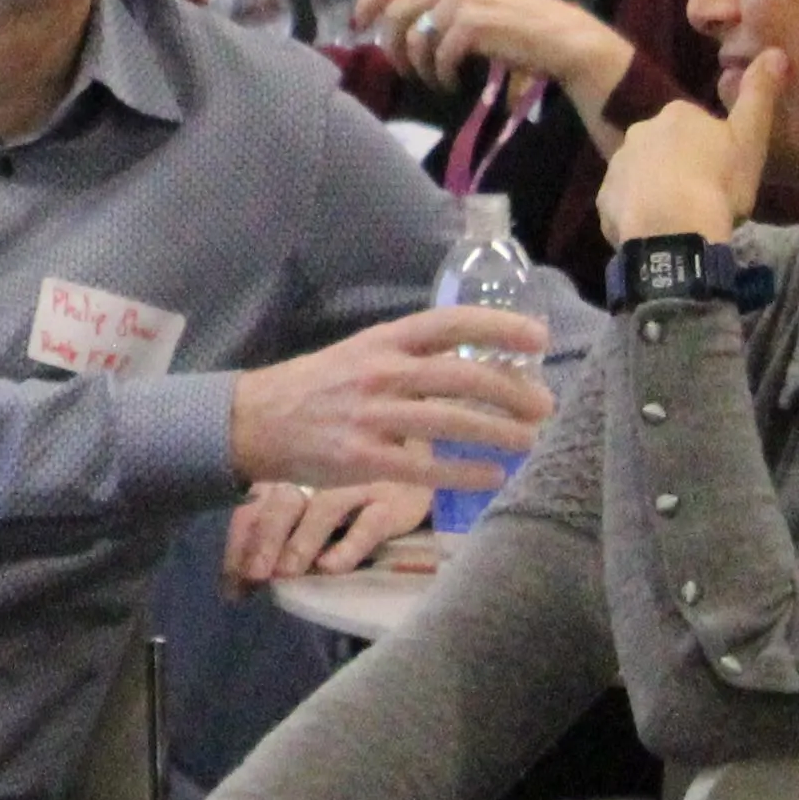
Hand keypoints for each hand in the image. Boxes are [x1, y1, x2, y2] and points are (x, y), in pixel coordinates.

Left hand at [221, 479, 431, 590]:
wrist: (417, 450)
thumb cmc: (351, 480)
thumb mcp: (310, 496)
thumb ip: (275, 528)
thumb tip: (239, 579)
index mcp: (289, 470)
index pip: (254, 505)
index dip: (239, 543)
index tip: (230, 584)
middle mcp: (317, 472)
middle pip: (282, 504)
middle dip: (264, 541)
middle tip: (253, 575)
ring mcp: (356, 483)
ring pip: (322, 509)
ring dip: (301, 542)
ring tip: (285, 573)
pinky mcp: (393, 500)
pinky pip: (369, 522)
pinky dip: (349, 545)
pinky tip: (332, 567)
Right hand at [226, 308, 554, 490]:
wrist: (254, 421)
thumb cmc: (319, 386)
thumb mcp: (361, 356)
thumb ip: (412, 359)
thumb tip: (482, 367)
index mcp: (381, 341)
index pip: (447, 324)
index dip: (496, 327)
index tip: (537, 337)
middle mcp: (379, 372)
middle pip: (459, 376)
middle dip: (510, 391)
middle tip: (544, 406)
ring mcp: (370, 416)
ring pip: (449, 420)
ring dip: (498, 432)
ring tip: (530, 441)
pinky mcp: (362, 458)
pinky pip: (424, 466)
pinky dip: (465, 471)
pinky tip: (492, 475)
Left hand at [352, 0, 631, 115]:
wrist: (560, 38)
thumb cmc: (514, 24)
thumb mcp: (471, 0)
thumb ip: (434, 0)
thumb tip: (386, 20)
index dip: (368, 1)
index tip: (358, 26)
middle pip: (394, 12)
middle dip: (390, 47)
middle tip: (403, 70)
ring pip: (414, 38)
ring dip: (419, 67)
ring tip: (435, 80)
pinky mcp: (473, 24)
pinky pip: (438, 56)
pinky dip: (441, 76)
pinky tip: (452, 84)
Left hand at [594, 58, 781, 250]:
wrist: (673, 227)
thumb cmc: (719, 181)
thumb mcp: (751, 138)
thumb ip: (760, 95)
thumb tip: (775, 52)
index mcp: (677, 114)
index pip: (697, 125)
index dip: (713, 150)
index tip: (725, 173)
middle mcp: (640, 131)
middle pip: (667, 148)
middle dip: (683, 166)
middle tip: (706, 197)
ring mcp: (617, 164)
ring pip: (644, 175)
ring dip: (660, 191)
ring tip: (684, 218)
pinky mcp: (605, 198)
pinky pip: (626, 203)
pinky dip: (640, 214)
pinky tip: (660, 230)